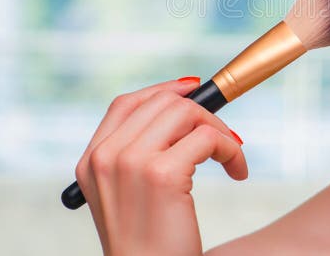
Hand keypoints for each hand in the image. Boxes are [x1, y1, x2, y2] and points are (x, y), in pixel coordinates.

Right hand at [74, 77, 246, 255]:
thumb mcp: (127, 196)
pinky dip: (232, 151)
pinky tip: (237, 172)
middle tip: (223, 140)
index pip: (126, 104)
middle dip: (202, 114)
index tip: (193, 90)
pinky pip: (209, 138)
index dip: (164, 90)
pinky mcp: (162, 174)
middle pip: (163, 103)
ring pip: (187, 113)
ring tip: (231, 157)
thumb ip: (139, 155)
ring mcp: (131, 163)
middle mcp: (105, 157)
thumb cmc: (148, 245)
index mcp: (92, 161)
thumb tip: (183, 110)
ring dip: (220, 132)